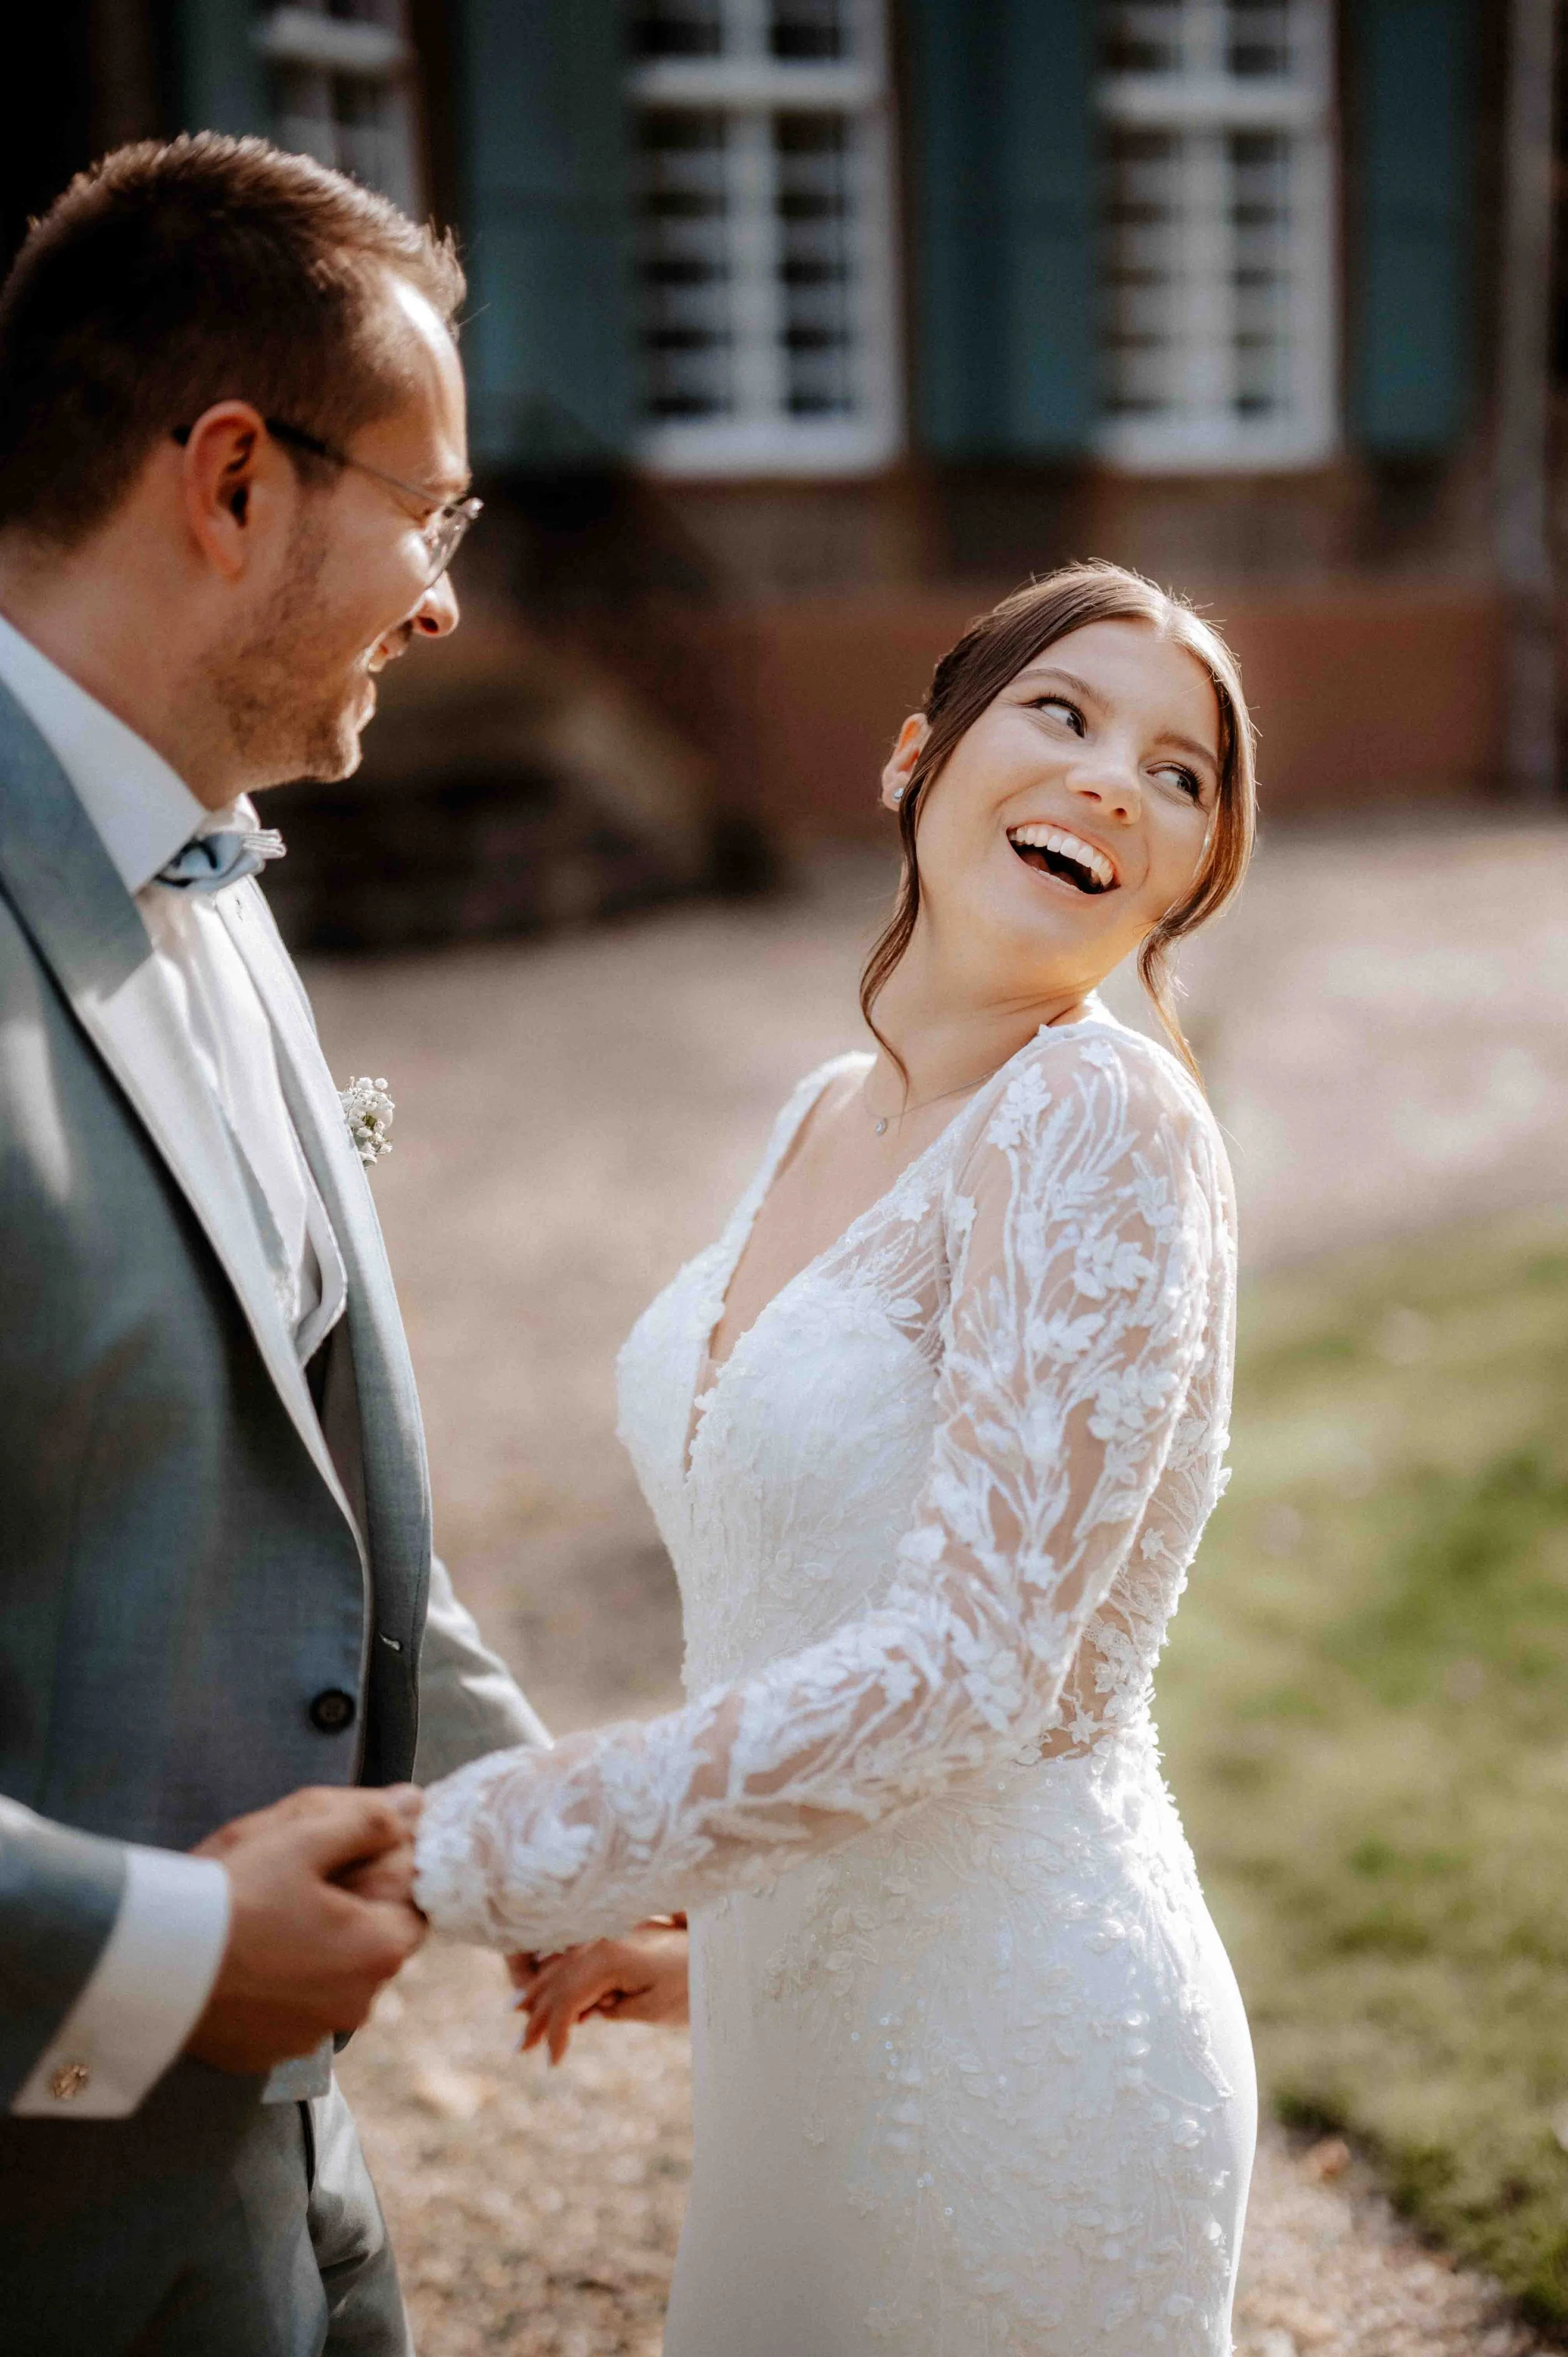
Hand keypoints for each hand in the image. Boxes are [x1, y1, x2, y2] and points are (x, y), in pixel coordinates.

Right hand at [185, 1784, 426, 2075]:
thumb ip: (368, 1819)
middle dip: (349, 1910)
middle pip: (372, 1943)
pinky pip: (287, 2008)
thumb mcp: (303, 1835)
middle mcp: (354, 2006)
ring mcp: (308, 2036)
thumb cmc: (231, 1895)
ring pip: (329, 1977)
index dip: (387, 1875)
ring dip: (312, 1948)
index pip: (414, 1907)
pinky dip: (276, 1982)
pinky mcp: (264, 2053)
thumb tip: (412, 1805)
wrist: (147, 1964)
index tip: (348, 1858)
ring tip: (264, 1915)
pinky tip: (244, 1954)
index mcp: (377, 1953)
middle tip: (297, 1879)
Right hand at [510, 1921, 689, 2065]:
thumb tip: (586, 2012)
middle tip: (517, 2048)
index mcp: (608, 1957)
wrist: (721, 1950)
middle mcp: (603, 1941)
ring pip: (563, 1965)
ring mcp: (608, 1936)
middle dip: (536, 2014)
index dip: (555, 2032)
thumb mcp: (653, 2008)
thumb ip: (613, 2010)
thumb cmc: (693, 1983)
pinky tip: (545, 1982)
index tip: (552, 2062)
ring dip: (540, 1990)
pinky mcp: (617, 1938)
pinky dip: (558, 1973)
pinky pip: (577, 1956)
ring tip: (516, 2013)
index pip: (567, 1997)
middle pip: (558, 1979)